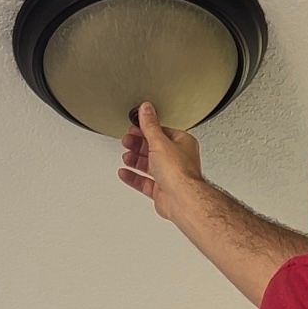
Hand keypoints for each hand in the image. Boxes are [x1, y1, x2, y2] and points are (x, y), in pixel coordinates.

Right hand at [119, 102, 203, 221]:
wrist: (181, 199)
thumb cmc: (179, 172)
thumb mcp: (160, 141)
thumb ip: (150, 125)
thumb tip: (146, 109)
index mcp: (183, 143)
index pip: (162, 132)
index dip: (147, 129)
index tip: (134, 127)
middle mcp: (178, 159)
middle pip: (154, 148)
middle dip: (139, 145)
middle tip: (127, 141)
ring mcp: (170, 176)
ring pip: (149, 165)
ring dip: (135, 160)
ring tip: (126, 156)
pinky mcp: (162, 190)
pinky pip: (144, 182)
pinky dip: (133, 177)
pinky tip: (125, 173)